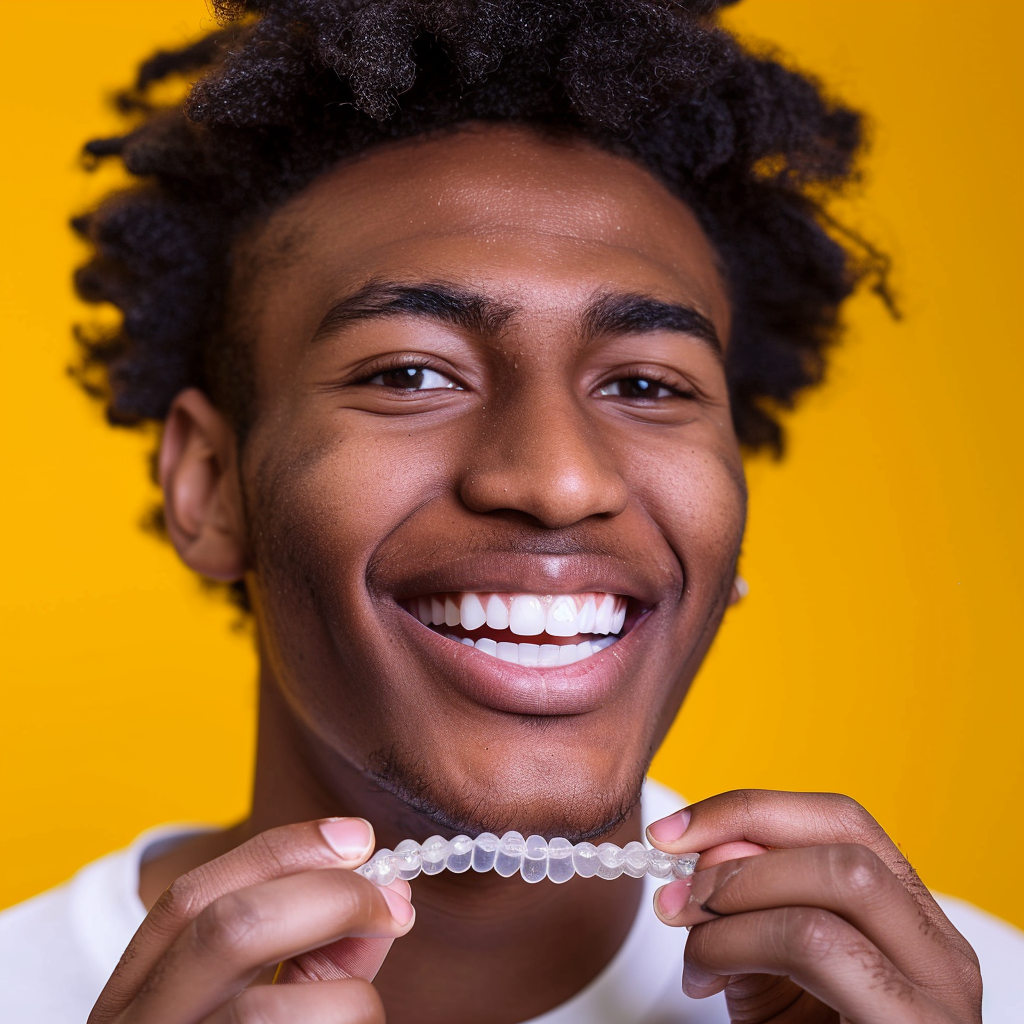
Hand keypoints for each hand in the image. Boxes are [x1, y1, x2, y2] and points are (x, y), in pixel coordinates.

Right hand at [88, 818, 413, 1023]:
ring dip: (351, 1001)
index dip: (284, 852)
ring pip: (278, 1012)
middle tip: (393, 907)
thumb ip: (316, 954)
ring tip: (362, 1015)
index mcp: (133, 1002)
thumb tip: (386, 895)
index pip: (194, 899)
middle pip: (233, 931)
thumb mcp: (252, 1010)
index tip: (359, 838)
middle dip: (330, 900)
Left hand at [648, 790, 981, 1023]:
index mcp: (907, 919)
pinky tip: (705, 976)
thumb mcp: (768, 968)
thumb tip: (706, 845)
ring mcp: (936, 994)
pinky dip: (741, 940)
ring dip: (739, 895)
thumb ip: (747, 905)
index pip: (841, 820)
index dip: (750, 810)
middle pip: (845, 840)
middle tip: (676, 890)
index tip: (672, 831)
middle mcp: (937, 950)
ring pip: (841, 880)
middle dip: (742, 848)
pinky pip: (820, 944)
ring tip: (689, 936)